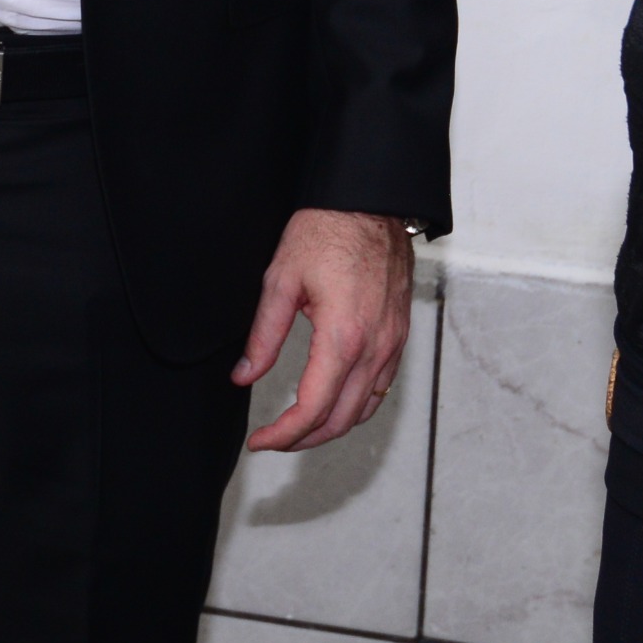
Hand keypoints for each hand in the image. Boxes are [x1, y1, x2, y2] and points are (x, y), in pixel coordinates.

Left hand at [233, 208, 414, 453]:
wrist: (371, 202)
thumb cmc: (326, 231)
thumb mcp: (280, 280)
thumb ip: (262, 335)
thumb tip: (243, 374)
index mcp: (342, 338)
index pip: (312, 410)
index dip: (282, 435)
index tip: (259, 441)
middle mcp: (374, 348)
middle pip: (341, 420)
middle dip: (304, 439)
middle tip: (273, 439)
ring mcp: (392, 343)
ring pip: (366, 409)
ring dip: (331, 426)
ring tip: (298, 426)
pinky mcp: (399, 335)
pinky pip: (382, 387)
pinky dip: (356, 405)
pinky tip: (333, 400)